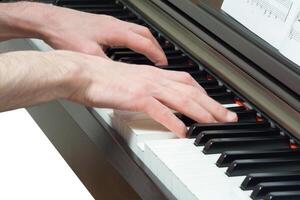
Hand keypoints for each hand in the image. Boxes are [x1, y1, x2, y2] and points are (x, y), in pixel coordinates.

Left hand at [34, 3, 167, 64]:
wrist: (50, 21)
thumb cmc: (66, 33)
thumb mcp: (89, 55)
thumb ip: (107, 66)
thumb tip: (120, 77)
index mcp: (116, 32)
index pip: (144, 43)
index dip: (157, 55)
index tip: (164, 64)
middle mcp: (115, 24)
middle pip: (145, 33)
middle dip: (156, 47)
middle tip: (161, 59)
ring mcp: (109, 22)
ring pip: (136, 30)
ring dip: (146, 42)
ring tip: (149, 53)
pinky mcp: (103, 24)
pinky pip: (126, 30)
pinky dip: (134, 39)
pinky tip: (128, 47)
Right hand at [49, 51, 236, 137]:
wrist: (83, 73)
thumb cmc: (101, 78)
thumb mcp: (129, 81)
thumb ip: (144, 89)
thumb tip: (155, 101)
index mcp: (152, 74)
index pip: (186, 81)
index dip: (204, 92)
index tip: (215, 102)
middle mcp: (153, 78)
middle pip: (191, 90)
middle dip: (212, 104)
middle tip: (227, 116)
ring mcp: (146, 88)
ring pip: (182, 99)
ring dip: (202, 111)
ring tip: (217, 122)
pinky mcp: (136, 98)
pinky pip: (160, 111)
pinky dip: (174, 122)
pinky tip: (183, 132)